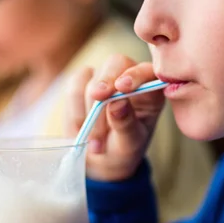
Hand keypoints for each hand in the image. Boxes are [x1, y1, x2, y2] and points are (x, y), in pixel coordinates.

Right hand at [66, 54, 165, 181]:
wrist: (99, 159)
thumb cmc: (122, 150)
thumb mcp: (128, 145)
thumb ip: (125, 124)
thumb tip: (117, 103)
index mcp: (150, 91)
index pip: (147, 71)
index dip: (135, 74)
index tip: (122, 87)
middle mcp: (128, 77)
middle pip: (116, 63)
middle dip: (105, 81)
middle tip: (97, 97)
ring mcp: (104, 77)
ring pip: (91, 77)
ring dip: (88, 108)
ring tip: (94, 140)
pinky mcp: (82, 82)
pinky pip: (73, 86)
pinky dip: (75, 109)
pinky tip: (81, 129)